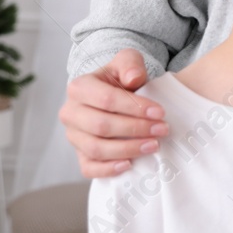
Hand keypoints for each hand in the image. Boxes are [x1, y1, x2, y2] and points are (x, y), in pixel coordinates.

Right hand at [59, 48, 167, 177]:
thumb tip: (134, 78)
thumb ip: (130, 64)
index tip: (160, 112)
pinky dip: (108, 169)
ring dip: (127, 149)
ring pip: (96, 148)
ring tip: (153, 145)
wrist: (113, 94)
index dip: (134, 107)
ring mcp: (73, 136)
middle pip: (101, 126)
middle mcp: (71, 113)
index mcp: (79, 87)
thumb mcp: (127, 62)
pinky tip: (129, 165)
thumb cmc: (120, 78)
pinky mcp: (80, 154)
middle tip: (162, 130)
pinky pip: (88, 168)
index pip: (106, 100)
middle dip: (135, 129)